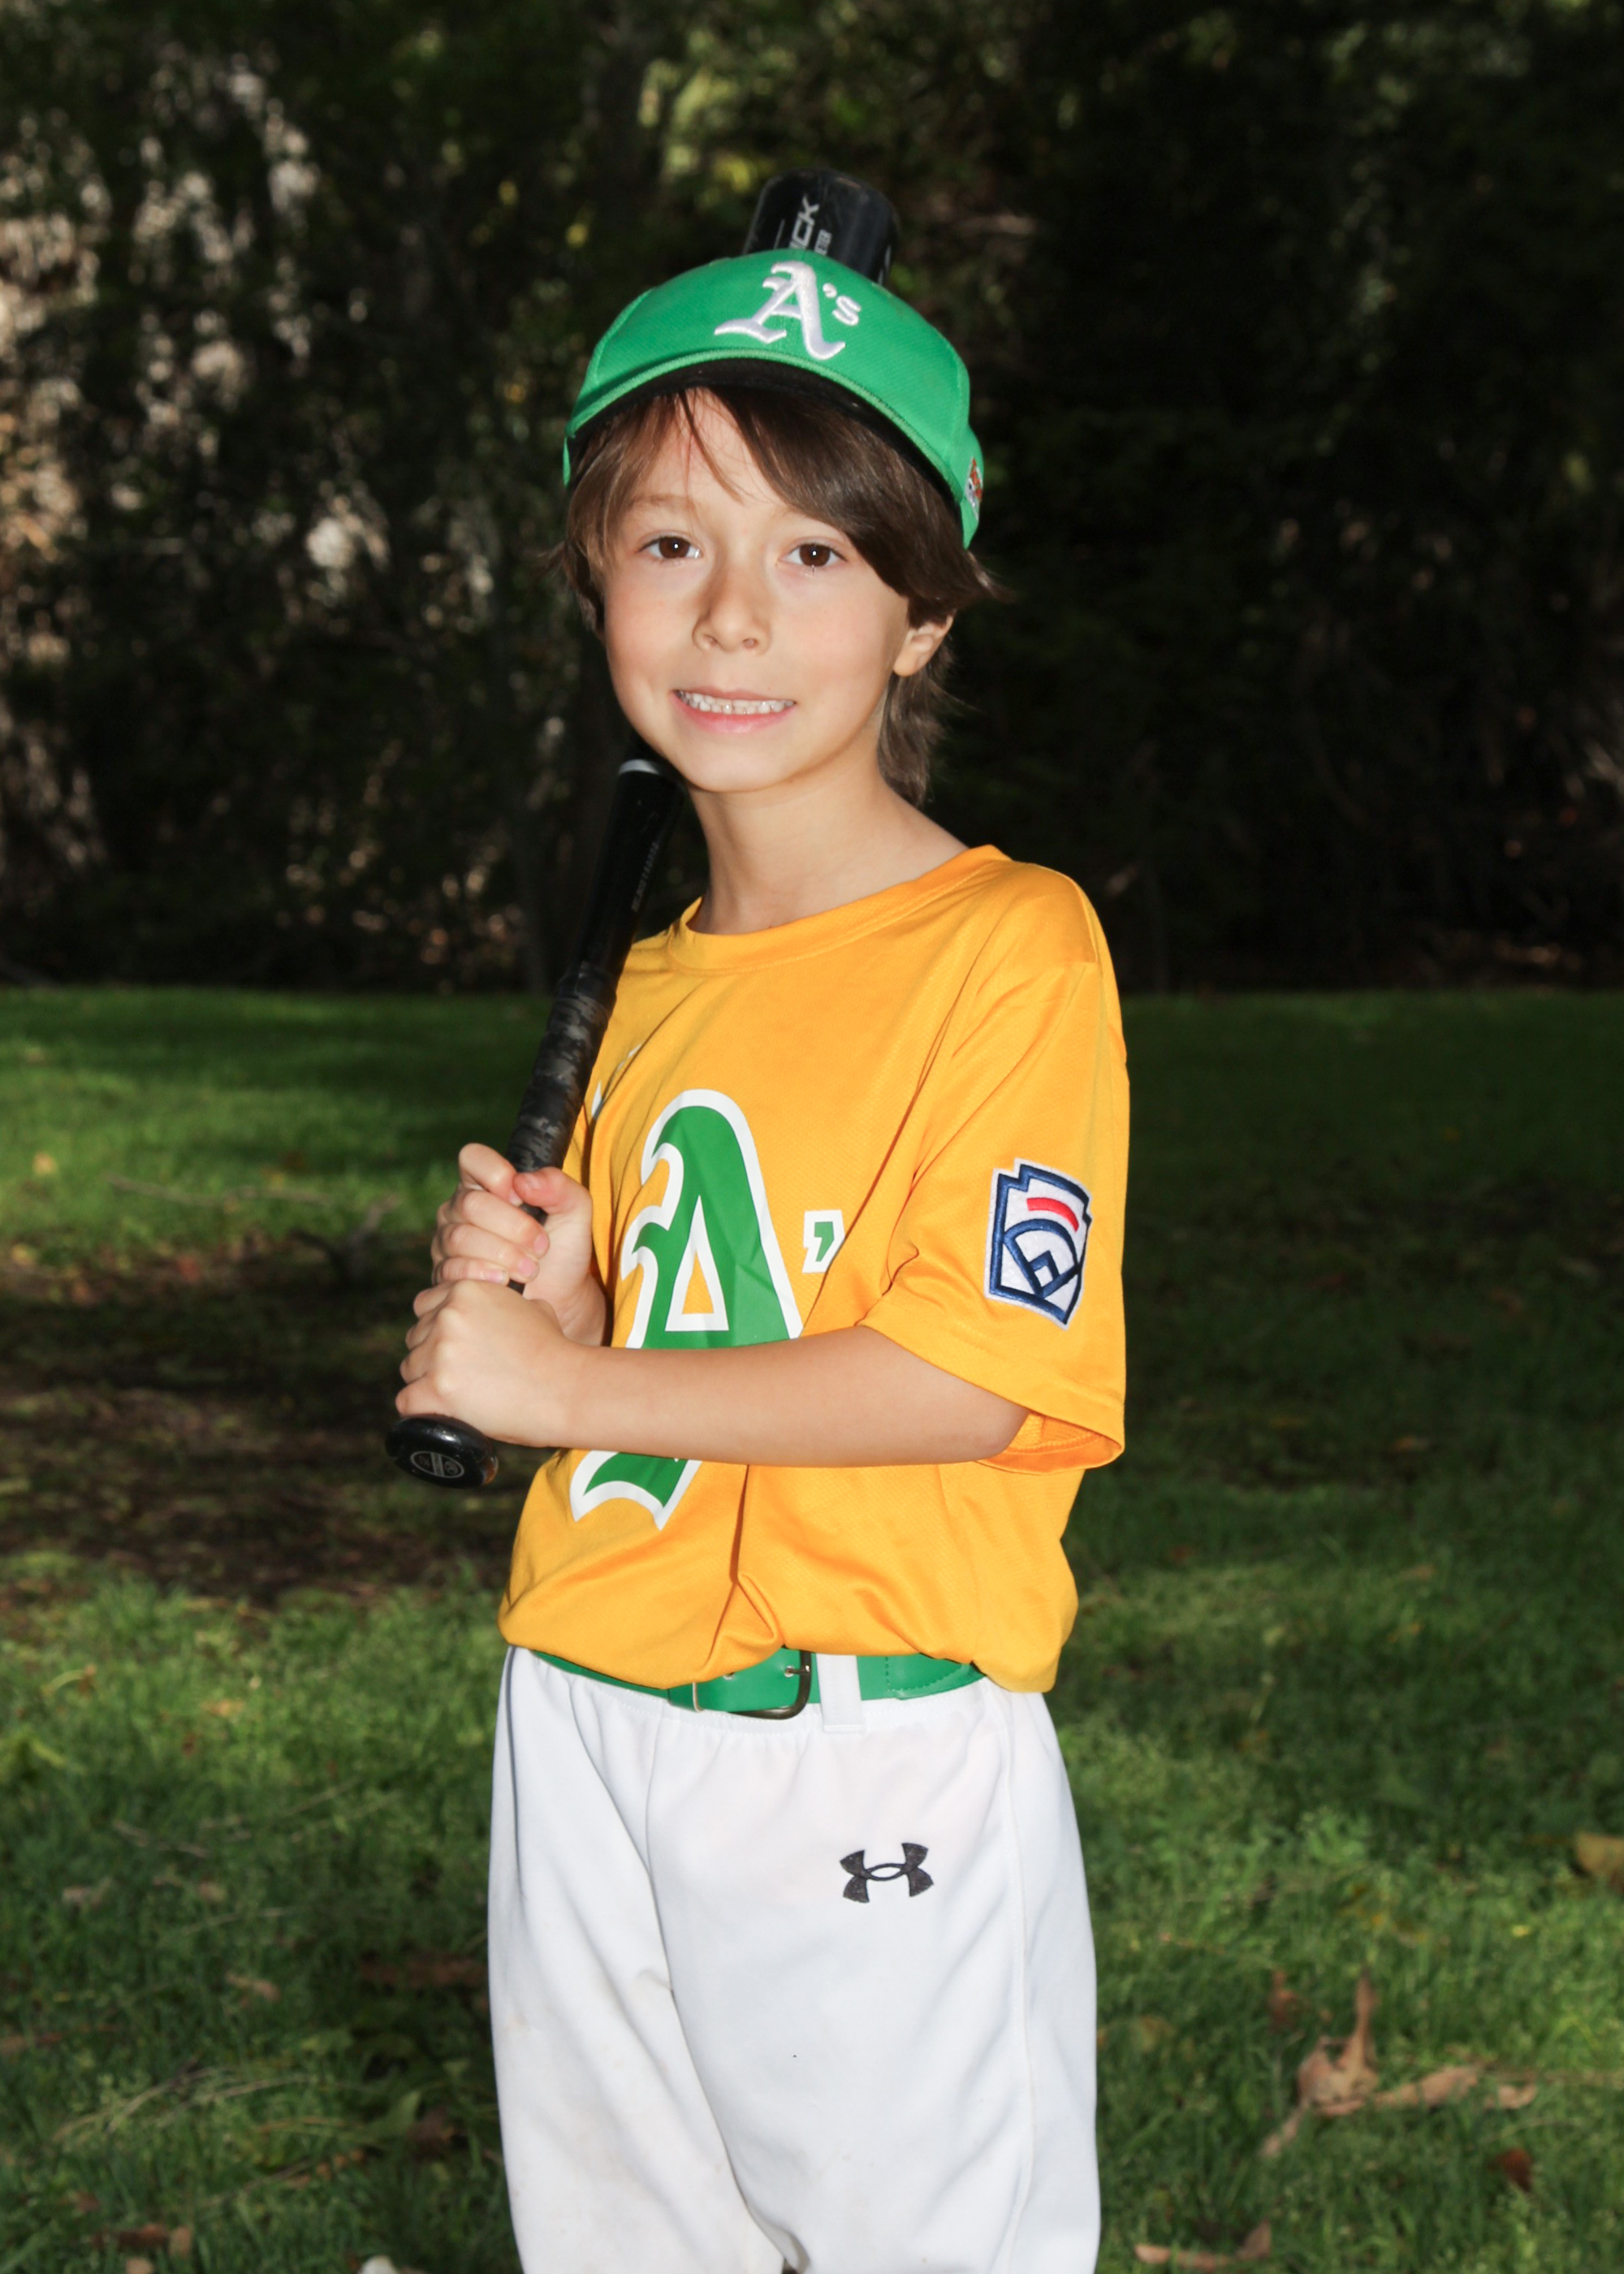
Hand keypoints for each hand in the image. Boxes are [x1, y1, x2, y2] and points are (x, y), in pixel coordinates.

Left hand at [397, 1278, 583, 1445]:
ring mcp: (440, 1352)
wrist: (566, 1388)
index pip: (425, 1306)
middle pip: (415, 1338)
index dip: (437, 1328)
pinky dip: (421, 1410)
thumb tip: (496, 1312)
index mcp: (466, 1291)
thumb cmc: (554, 1352)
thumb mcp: (532, 1309)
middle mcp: (448, 1316)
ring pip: (409, 1369)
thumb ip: (502, 1304)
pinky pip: (407, 1401)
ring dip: (427, 1382)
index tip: (454, 1346)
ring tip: (458, 1395)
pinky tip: (441, 1412)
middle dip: (431, 1355)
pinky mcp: (437, 1388)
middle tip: (460, 1374)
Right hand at [431, 1144, 605, 1344]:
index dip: (497, 1174)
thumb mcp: (574, 1210)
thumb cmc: (564, 1247)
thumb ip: (558, 1186)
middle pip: (471, 1204)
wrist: (560, 1296)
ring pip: (461, 1238)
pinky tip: (505, 1282)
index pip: (473, 1158)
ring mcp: (448, 1240)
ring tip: (531, 1269)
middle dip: (513, 1227)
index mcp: (486, 1183)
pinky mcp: (445, 1273)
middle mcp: (460, 1207)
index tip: (523, 1198)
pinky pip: (453, 1268)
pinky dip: (484, 1275)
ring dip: (504, 1255)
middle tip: (541, 1247)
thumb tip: (523, 1182)